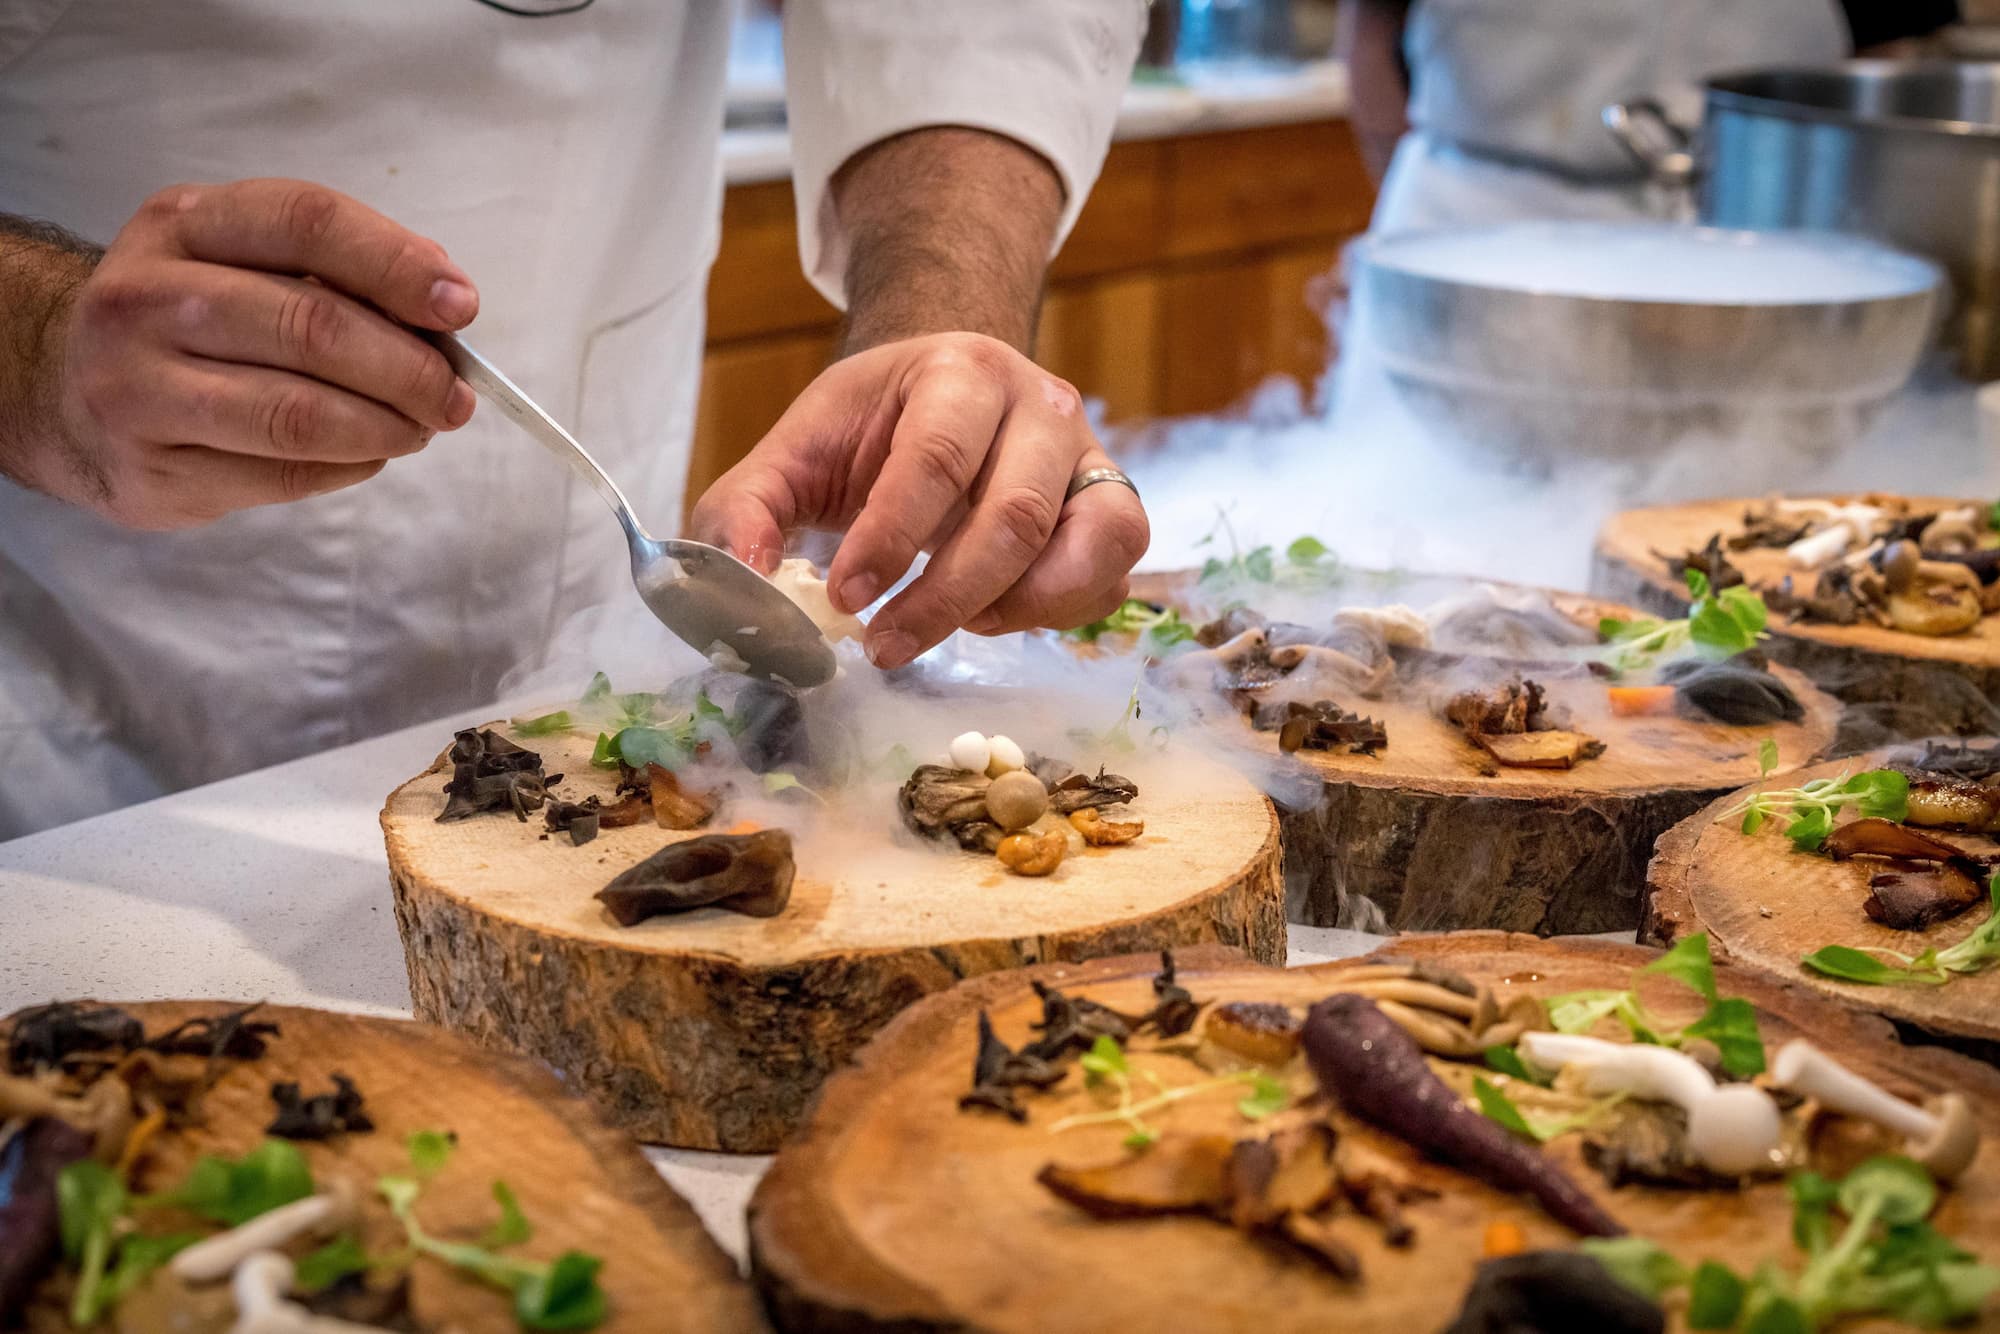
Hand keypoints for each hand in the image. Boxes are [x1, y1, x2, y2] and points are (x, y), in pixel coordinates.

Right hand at [34, 179, 477, 528]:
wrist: (66, 392)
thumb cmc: (189, 321)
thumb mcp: (242, 262)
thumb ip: (337, 270)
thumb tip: (444, 299)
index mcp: (182, 224)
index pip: (307, 223)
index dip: (396, 265)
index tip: (461, 307)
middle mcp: (145, 298)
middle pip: (312, 326)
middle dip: (409, 368)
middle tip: (455, 396)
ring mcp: (137, 387)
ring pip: (298, 414)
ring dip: (386, 426)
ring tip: (420, 427)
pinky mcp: (151, 469)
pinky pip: (283, 473)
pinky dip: (350, 466)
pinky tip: (368, 454)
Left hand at [690, 331, 1149, 668]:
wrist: (948, 393)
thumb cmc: (872, 428)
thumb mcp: (795, 451)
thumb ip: (747, 510)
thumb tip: (744, 582)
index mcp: (960, 371)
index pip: (935, 458)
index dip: (890, 538)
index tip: (844, 599)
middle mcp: (1042, 405)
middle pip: (1015, 514)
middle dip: (945, 597)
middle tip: (885, 646)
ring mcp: (1091, 457)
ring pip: (1090, 545)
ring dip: (1016, 609)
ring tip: (954, 628)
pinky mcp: (1113, 508)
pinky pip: (1111, 576)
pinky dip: (1058, 613)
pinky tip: (994, 616)